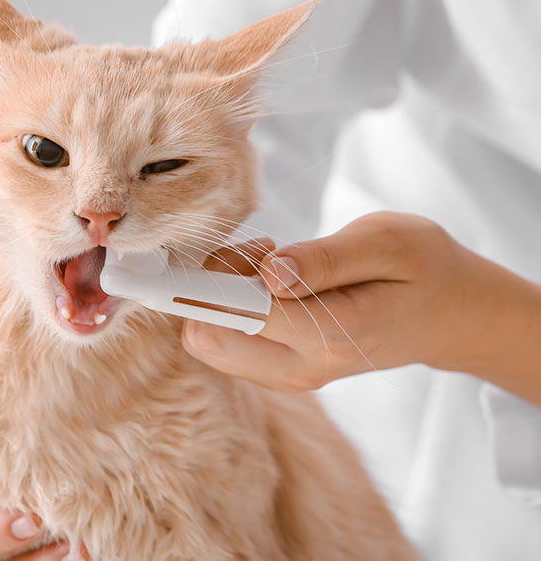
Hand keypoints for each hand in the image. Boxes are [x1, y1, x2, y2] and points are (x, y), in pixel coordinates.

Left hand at [183, 212, 540, 403]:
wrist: (449, 315)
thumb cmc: (422, 267)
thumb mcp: (388, 243)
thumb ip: (324, 260)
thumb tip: (268, 273)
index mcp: (331, 333)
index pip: (237, 315)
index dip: (196, 285)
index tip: (170, 261)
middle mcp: (302, 366)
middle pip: (207, 337)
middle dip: (210, 285)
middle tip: (262, 250)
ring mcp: (289, 376)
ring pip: (210, 342)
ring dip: (220, 294)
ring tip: (275, 262)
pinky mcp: (279, 372)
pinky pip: (226, 343)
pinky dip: (230, 307)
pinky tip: (273, 281)